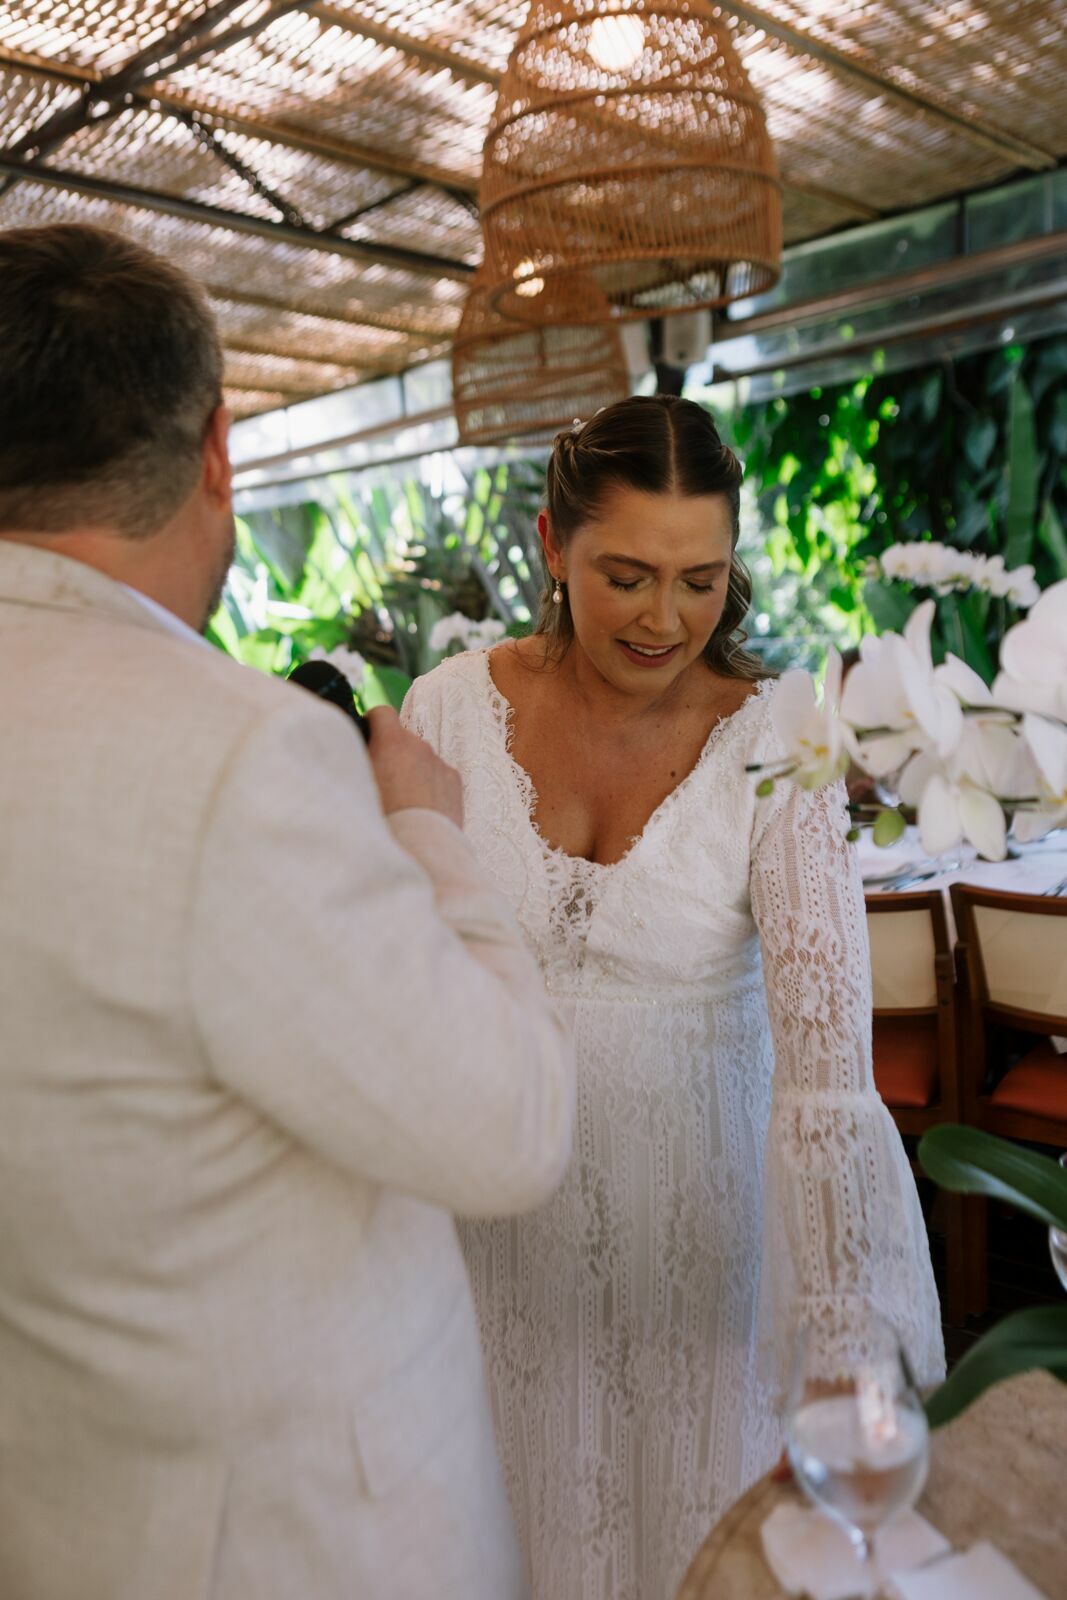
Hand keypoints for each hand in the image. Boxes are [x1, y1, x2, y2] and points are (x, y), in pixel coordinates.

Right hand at [365, 706, 463, 827]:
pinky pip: (437, 775)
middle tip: (380, 780)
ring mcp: (440, 763)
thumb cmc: (380, 817)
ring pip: (420, 759)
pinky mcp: (455, 782)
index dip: (371, 722)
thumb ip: (356, 760)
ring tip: (401, 801)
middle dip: (390, 753)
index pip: (381, 713)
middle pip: (401, 739)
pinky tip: (419, 807)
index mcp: (393, 742)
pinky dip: (429, 784)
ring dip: (410, 770)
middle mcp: (420, 746)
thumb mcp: (356, 783)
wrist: (418, 849)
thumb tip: (354, 749)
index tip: (366, 736)